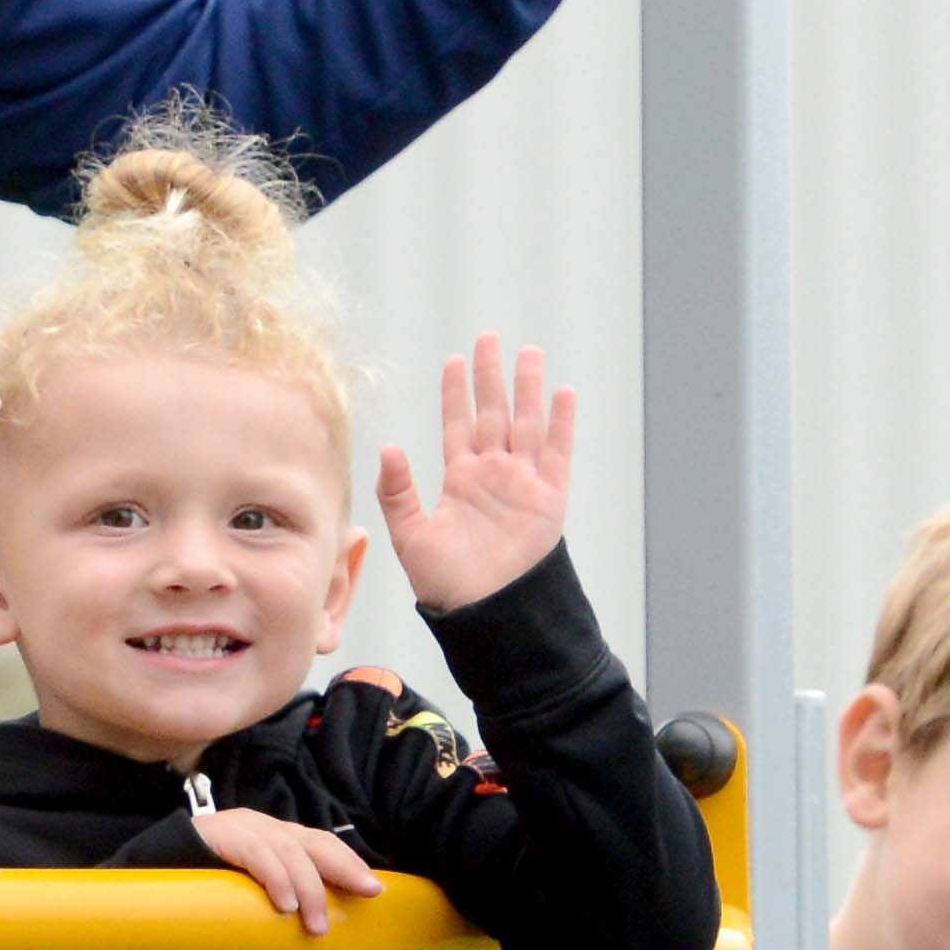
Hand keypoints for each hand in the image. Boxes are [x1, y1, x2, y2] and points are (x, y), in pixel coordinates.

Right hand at [192, 801, 382, 933]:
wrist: (146, 870)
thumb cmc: (201, 887)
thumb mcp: (247, 889)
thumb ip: (276, 894)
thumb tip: (314, 929)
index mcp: (272, 835)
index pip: (319, 842)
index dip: (348, 862)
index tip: (374, 888)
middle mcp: (261, 826)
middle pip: (313, 842)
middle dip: (345, 866)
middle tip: (368, 892)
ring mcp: (240, 827)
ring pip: (289, 851)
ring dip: (309, 889)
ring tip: (316, 925)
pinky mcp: (219, 834)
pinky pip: (256, 854)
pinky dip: (275, 878)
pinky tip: (285, 904)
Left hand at [375, 339, 580, 612]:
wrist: (487, 611)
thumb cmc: (446, 582)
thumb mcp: (410, 535)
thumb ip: (398, 491)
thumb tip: (388, 447)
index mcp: (460, 480)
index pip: (458, 425)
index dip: (456, 393)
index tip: (453, 361)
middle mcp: (493, 475)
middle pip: (493, 414)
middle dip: (490, 377)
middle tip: (488, 339)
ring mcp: (523, 483)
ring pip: (526, 424)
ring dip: (528, 389)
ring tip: (529, 353)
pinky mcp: (548, 498)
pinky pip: (557, 453)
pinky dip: (560, 424)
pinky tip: (561, 393)